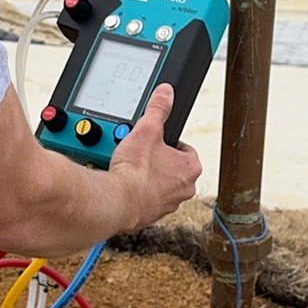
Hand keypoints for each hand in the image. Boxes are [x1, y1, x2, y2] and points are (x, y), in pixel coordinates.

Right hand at [108, 84, 202, 230]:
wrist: (116, 201)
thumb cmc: (135, 171)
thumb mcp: (147, 130)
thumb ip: (158, 109)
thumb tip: (166, 93)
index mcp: (191, 168)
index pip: (184, 149)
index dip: (168, 141)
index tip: (155, 140)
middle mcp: (184, 189)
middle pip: (171, 166)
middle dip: (156, 159)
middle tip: (139, 153)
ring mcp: (168, 204)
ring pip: (158, 184)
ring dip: (145, 176)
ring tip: (129, 167)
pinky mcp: (150, 214)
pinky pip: (144, 198)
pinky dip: (136, 191)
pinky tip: (124, 183)